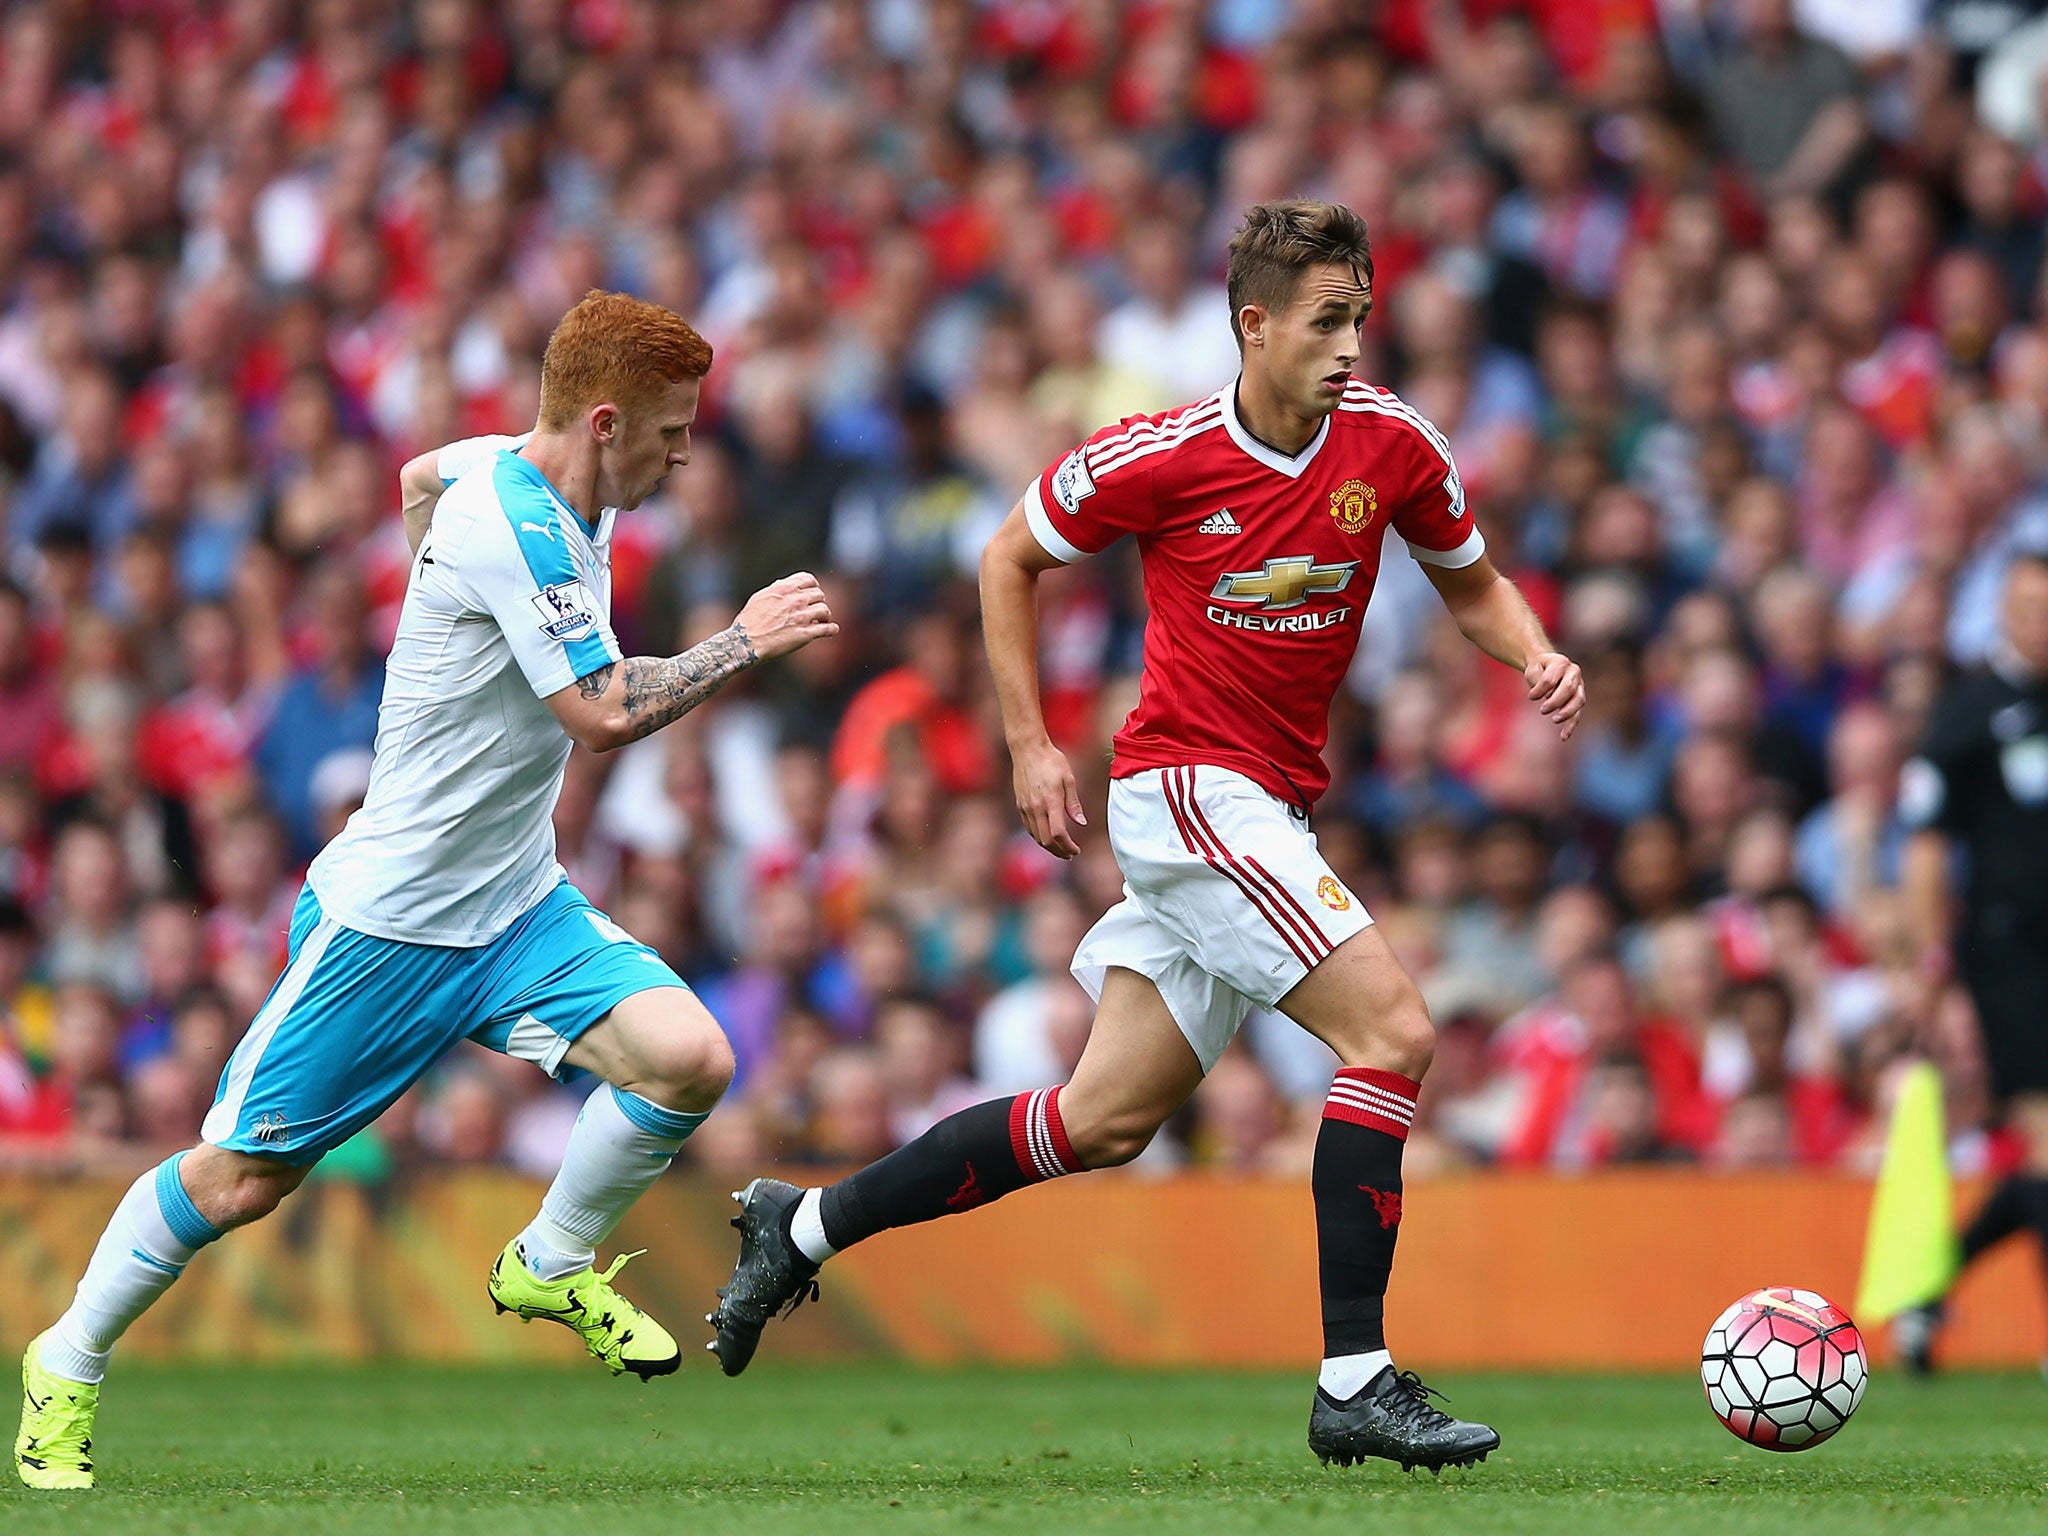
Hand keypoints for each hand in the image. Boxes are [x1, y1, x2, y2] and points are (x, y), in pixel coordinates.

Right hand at [734, 572, 837, 660]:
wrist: (746, 642)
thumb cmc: (749, 621)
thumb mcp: (760, 597)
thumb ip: (776, 589)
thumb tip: (784, 584)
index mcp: (784, 589)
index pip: (809, 579)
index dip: (813, 586)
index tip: (813, 593)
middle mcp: (795, 600)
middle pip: (819, 595)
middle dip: (818, 601)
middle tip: (816, 610)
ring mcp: (801, 617)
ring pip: (825, 610)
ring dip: (825, 615)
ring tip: (823, 621)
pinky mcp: (805, 634)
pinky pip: (827, 629)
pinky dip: (832, 629)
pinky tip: (832, 629)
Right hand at [1011, 736, 1086, 858]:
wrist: (1027, 749)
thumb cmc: (1051, 760)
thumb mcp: (1069, 779)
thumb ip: (1073, 804)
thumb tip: (1081, 823)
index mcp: (1050, 801)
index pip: (1058, 833)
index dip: (1068, 846)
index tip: (1076, 850)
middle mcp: (1035, 808)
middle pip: (1046, 840)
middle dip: (1059, 851)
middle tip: (1071, 854)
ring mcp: (1025, 808)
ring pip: (1036, 837)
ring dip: (1049, 847)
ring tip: (1061, 849)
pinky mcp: (1020, 805)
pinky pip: (1029, 828)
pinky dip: (1039, 837)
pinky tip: (1048, 837)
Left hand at [1524, 651, 1584, 740]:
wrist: (1547, 667)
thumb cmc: (1539, 669)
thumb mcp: (1533, 670)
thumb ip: (1539, 680)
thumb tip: (1549, 696)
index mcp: (1561, 662)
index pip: (1551, 679)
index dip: (1540, 689)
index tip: (1530, 697)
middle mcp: (1574, 673)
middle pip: (1569, 688)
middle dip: (1556, 701)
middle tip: (1542, 710)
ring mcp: (1579, 686)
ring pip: (1578, 700)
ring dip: (1567, 711)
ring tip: (1555, 720)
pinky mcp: (1578, 699)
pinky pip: (1578, 713)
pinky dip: (1571, 725)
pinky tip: (1563, 736)